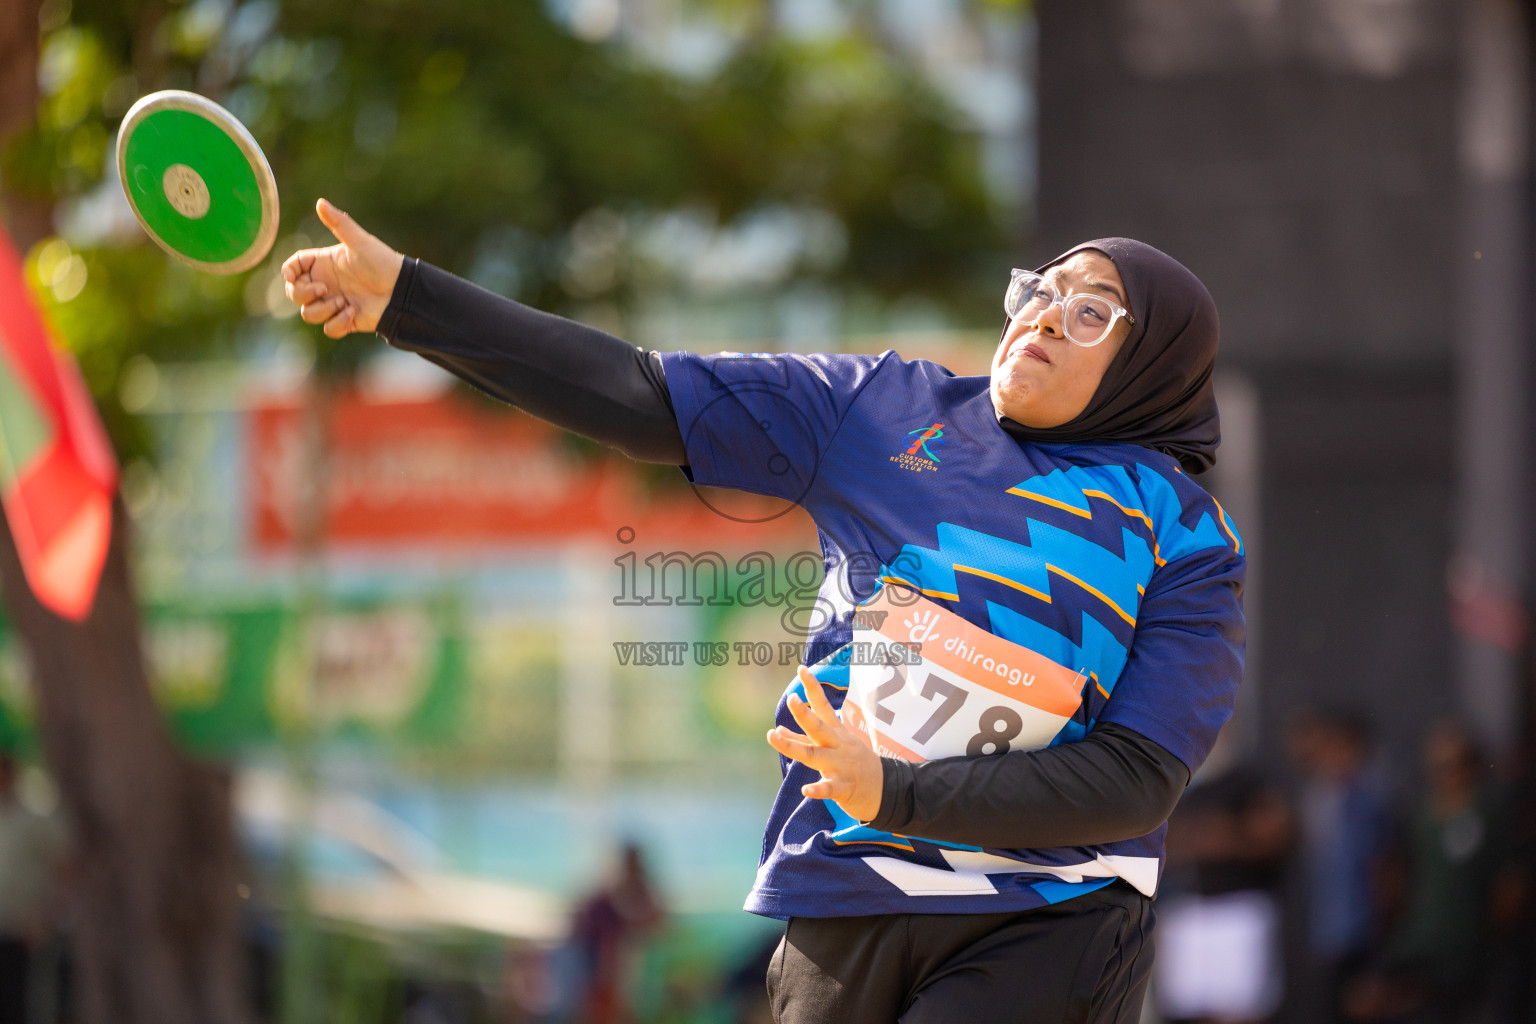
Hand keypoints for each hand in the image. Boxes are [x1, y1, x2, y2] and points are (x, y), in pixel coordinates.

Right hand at [281, 198, 404, 337]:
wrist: (403, 290)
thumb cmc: (382, 262)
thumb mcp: (359, 242)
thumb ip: (339, 223)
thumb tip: (320, 202)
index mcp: (324, 264)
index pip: (292, 269)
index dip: (288, 274)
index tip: (294, 277)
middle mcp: (326, 283)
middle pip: (294, 294)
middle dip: (303, 294)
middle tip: (324, 289)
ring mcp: (334, 302)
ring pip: (308, 313)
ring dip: (322, 310)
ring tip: (345, 303)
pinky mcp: (345, 320)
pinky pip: (328, 329)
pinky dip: (337, 324)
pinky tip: (353, 313)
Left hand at [767, 667, 884, 821]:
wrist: (885, 790)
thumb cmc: (853, 765)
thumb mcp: (831, 747)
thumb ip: (803, 740)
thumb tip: (777, 729)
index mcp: (835, 734)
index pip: (823, 707)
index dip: (813, 687)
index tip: (801, 668)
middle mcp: (837, 746)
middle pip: (818, 728)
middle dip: (804, 714)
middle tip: (792, 698)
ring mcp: (840, 766)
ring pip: (814, 755)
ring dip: (793, 747)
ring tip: (773, 736)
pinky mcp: (843, 788)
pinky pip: (829, 788)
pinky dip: (818, 789)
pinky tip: (806, 790)